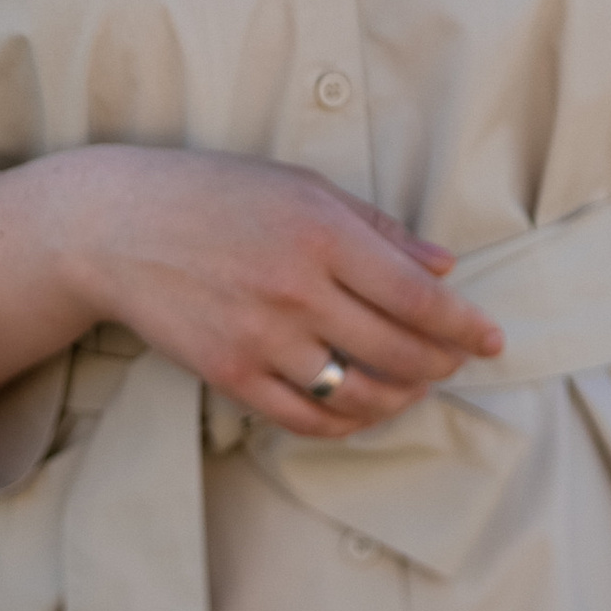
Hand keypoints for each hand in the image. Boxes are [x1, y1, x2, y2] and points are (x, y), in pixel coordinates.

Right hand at [0, 146, 503, 444]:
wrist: (117, 226)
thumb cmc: (216, 194)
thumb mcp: (301, 188)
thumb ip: (377, 229)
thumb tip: (444, 266)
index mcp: (321, 233)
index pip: (416, 296)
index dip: (463, 326)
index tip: (493, 340)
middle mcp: (296, 290)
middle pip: (398, 351)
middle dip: (441, 365)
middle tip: (457, 363)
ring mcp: (261, 338)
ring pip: (358, 393)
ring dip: (400, 398)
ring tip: (414, 386)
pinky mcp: (230, 374)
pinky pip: (307, 418)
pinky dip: (346, 422)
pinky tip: (361, 408)